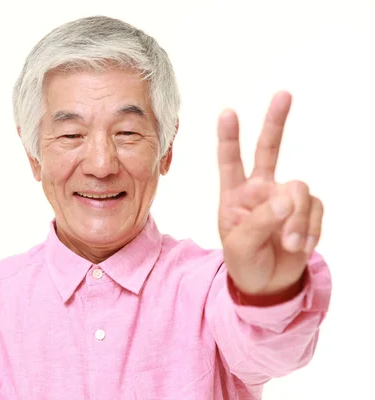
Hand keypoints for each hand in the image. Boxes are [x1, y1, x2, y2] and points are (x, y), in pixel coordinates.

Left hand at [217, 91, 323, 300]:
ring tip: (290, 244)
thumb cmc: (245, 261)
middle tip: (283, 94)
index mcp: (234, 195)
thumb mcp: (241, 245)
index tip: (227, 112)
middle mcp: (260, 188)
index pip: (230, 162)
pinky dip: (310, 228)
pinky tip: (300, 245)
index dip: (229, 138)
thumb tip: (287, 198)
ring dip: (297, 220)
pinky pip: (315, 208)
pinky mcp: (306, 209)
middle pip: (269, 149)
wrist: (269, 283)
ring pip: (299, 190)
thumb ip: (261, 220)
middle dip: (275, 122)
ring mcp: (284, 197)